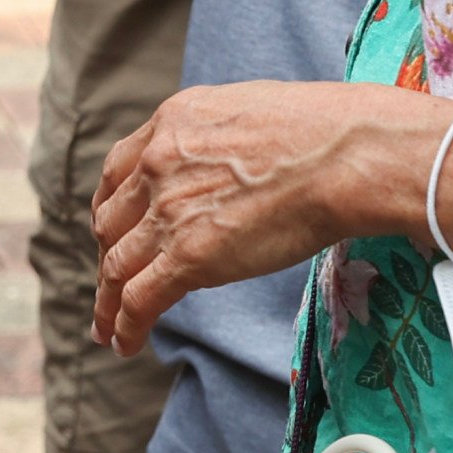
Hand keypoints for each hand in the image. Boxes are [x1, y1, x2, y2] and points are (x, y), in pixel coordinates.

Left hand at [92, 81, 405, 353]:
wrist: (345, 154)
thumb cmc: (324, 130)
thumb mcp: (248, 109)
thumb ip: (218, 137)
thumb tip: (227, 163)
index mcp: (172, 121)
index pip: (119, 172)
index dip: (111, 208)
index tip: (113, 230)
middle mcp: (158, 163)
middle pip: (111, 222)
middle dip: (107, 256)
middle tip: (111, 284)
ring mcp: (169, 211)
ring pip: (116, 266)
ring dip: (107, 303)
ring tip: (107, 329)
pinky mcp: (189, 257)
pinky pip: (139, 299)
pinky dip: (125, 326)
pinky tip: (126, 343)